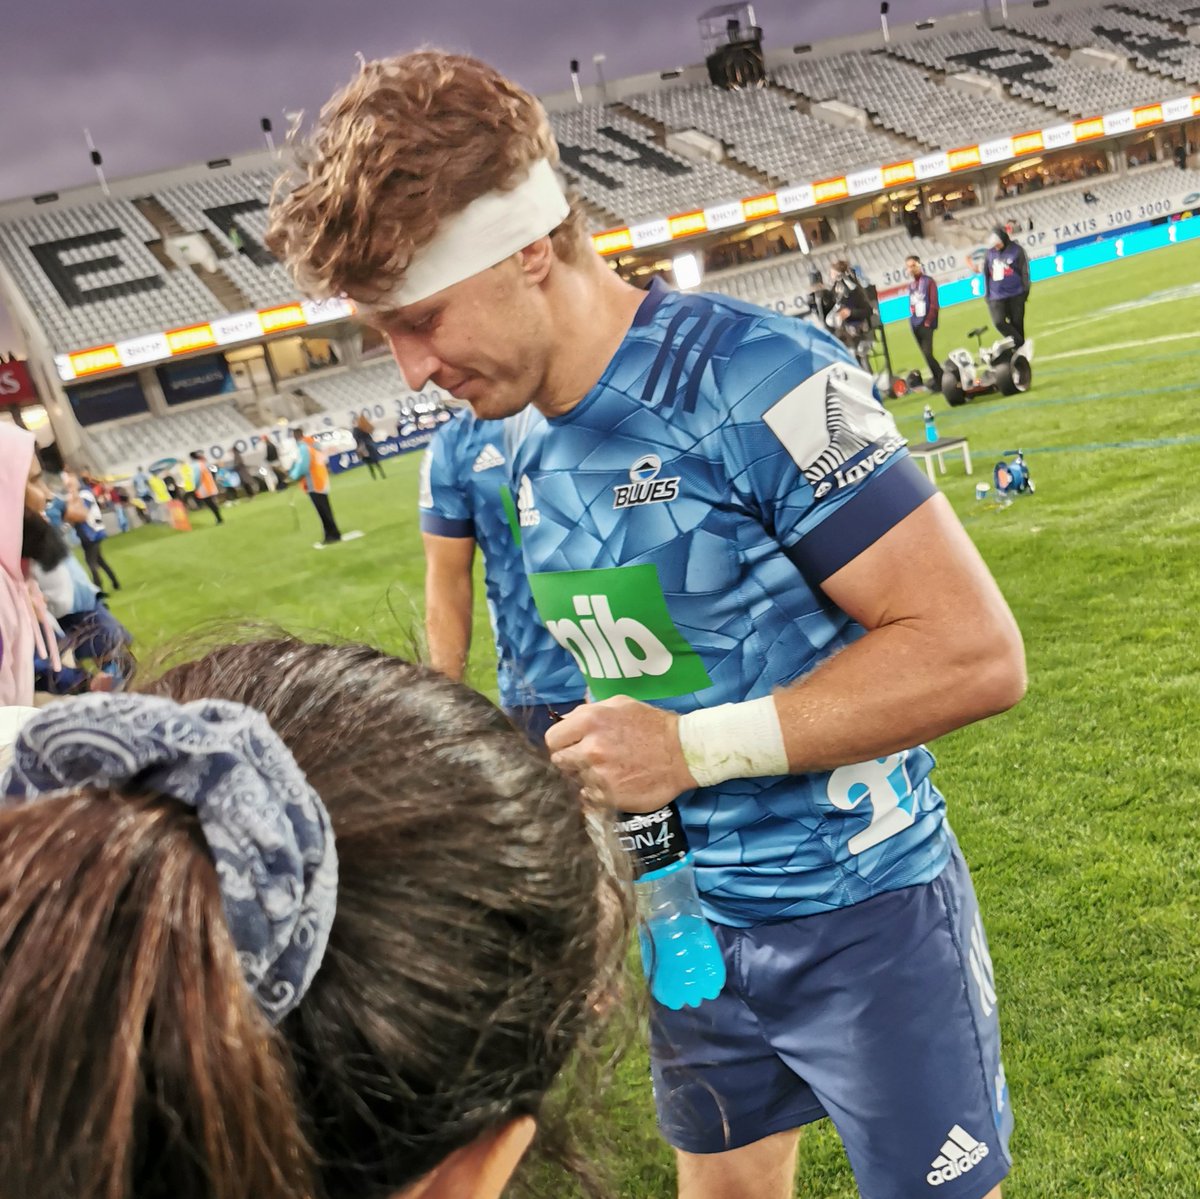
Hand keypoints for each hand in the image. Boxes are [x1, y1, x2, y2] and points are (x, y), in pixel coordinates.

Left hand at [545, 695, 696, 813]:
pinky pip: (589, 798)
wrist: (683, 753)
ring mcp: (599, 776)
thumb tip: (564, 719)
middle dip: (571, 761)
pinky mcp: (609, 798)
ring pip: (574, 781)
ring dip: (586, 778)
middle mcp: (590, 749)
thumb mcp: (620, 704)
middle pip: (559, 762)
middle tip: (589, 760)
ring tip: (606, 772)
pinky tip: (613, 785)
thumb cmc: (652, 725)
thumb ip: (589, 710)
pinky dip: (597, 794)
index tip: (571, 746)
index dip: (561, 743)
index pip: (552, 739)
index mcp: (590, 721)